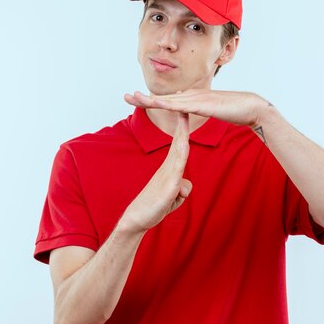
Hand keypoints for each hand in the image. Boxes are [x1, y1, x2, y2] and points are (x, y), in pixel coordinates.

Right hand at [122, 113, 192, 232]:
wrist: (137, 219)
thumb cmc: (154, 207)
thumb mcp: (173, 198)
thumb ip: (181, 189)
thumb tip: (186, 185)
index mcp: (169, 169)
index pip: (179, 145)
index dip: (183, 129)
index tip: (185, 113)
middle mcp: (168, 169)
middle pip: (178, 142)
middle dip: (182, 123)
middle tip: (183, 103)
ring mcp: (167, 176)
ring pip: (178, 152)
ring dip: (182, 133)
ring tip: (184, 115)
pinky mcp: (168, 187)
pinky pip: (177, 170)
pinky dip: (181, 157)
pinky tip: (183, 146)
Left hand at [124, 89, 270, 127]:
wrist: (252, 107)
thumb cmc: (234, 110)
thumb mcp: (211, 110)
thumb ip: (198, 108)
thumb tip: (186, 106)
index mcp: (193, 98)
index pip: (168, 100)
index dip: (151, 99)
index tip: (135, 100)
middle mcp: (192, 96)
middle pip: (164, 97)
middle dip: (143, 97)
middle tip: (125, 96)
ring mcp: (197, 99)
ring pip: (169, 100)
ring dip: (150, 99)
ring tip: (133, 98)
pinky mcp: (203, 105)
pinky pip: (182, 106)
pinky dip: (168, 104)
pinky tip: (156, 103)